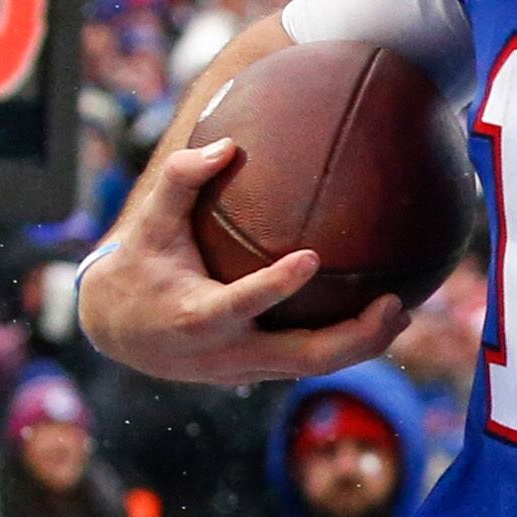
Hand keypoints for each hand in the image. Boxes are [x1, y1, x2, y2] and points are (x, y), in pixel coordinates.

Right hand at [75, 137, 409, 385]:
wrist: (115, 329)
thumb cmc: (140, 265)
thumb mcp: (150, 223)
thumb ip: (180, 180)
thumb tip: (225, 143)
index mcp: (197, 316)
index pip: (243, 303)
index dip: (276, 285)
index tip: (310, 257)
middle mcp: (226, 353)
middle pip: (303, 357)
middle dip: (355, 336)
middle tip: (393, 302)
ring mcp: (245, 369)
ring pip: (313, 367)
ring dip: (363, 345)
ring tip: (402, 311)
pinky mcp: (256, 372)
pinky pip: (307, 364)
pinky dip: (346, 346)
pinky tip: (380, 318)